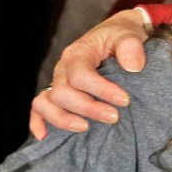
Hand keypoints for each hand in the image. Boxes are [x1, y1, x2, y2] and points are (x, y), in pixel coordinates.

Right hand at [28, 9, 148, 138]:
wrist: (117, 36)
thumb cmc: (122, 36)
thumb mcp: (129, 34)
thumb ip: (131, 47)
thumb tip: (133, 67)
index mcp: (78, 53)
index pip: (81, 76)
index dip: (102, 91)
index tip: (125, 100)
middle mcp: (63, 68)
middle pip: (62, 93)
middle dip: (88, 108)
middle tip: (114, 117)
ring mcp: (58, 82)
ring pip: (46, 103)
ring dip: (64, 119)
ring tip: (87, 128)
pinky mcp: (58, 93)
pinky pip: (38, 108)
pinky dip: (39, 122)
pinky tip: (45, 137)